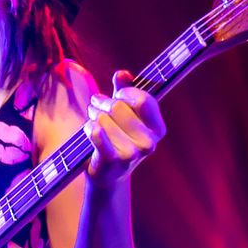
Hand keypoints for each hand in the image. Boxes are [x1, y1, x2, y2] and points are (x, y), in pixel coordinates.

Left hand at [84, 69, 165, 185]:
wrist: (108, 173)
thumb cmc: (118, 137)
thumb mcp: (125, 113)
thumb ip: (124, 90)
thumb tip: (123, 74)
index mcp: (158, 129)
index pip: (143, 100)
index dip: (125, 92)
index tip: (117, 94)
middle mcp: (149, 143)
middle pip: (119, 107)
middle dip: (103, 103)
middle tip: (96, 105)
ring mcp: (132, 154)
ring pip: (104, 119)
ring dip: (94, 116)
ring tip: (93, 120)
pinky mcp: (112, 161)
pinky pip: (96, 133)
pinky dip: (90, 128)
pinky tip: (90, 129)